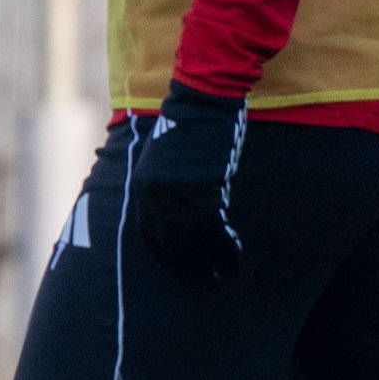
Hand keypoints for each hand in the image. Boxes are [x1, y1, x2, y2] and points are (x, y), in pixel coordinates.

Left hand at [130, 85, 250, 279]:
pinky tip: (234, 254)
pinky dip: (225, 247)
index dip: (165, 255)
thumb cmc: (186, 125)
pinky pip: (216, 230)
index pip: (150, 235)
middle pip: (171, 243)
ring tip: (221, 274)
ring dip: (209, 262)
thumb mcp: (162, 158)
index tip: (177, 268)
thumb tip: (172, 215)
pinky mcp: (207, 190)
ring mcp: (182, 194)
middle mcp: (158, 196)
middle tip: (202, 277)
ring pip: (195, 242)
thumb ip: (162, 187)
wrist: (202, 101)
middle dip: (187, 265)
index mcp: (144, 188)